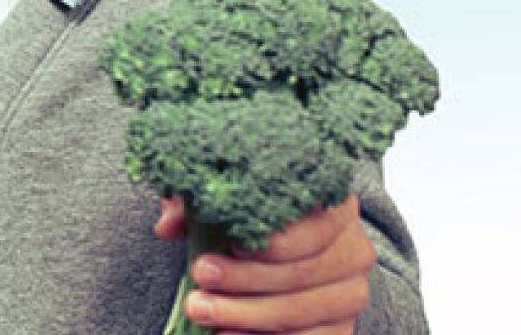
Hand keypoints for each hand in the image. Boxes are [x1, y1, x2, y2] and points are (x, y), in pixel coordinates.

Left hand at [154, 195, 374, 333]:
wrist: (287, 251)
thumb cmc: (253, 216)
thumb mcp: (227, 198)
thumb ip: (198, 203)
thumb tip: (167, 227)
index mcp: (334, 206)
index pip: (313, 225)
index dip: (270, 241)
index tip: (228, 243)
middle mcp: (353, 249)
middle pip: (302, 272)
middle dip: (244, 280)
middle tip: (199, 277)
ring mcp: (350, 293)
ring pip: (300, 313)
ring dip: (246, 316)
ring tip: (201, 310)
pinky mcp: (342, 329)